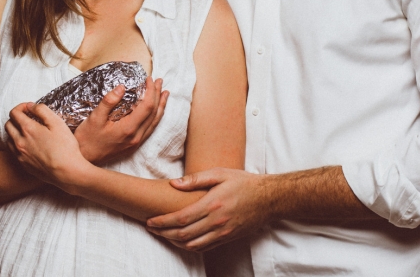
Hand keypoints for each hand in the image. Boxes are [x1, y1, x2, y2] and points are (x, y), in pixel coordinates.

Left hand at [5, 102, 89, 187]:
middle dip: (16, 118)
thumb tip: (31, 106)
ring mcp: (20, 155)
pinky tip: (28, 144)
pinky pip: (13, 151)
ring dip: (14, 131)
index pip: (14, 113)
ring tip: (26, 131)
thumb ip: (42, 110)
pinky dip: (16, 144)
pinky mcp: (23, 165)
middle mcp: (20, 142)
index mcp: (27, 129)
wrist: (67, 172)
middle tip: (27, 118)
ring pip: (8, 138)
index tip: (29, 108)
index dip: (21, 107)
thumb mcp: (57, 122)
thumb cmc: (65, 147)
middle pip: (8, 124)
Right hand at [74, 77, 168, 163]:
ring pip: (155, 122)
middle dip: (158, 95)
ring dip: (161, 106)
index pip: (147, 106)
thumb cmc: (87, 138)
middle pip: (154, 113)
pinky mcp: (134, 145)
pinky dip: (155, 116)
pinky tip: (155, 111)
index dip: (151, 91)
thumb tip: (122, 87)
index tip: (149, 79)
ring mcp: (136, 142)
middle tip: (159, 81)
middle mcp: (136, 137)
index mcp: (128, 129)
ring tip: (164, 93)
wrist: (84, 158)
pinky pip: (150, 128)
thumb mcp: (94, 117)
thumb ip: (109, 101)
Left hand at [145, 168, 269, 251]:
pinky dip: (189, 247)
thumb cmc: (243, 182)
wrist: (269, 198)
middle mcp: (217, 221)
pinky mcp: (227, 238)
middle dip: (163, 233)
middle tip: (151, 228)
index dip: (163, 222)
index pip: (181, 218)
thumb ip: (196, 179)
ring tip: (163, 234)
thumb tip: (174, 183)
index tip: (150, 221)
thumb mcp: (220, 173)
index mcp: (212, 204)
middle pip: (183, 234)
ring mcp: (223, 232)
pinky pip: (204, 247)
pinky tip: (181, 240)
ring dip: (174, 242)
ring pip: (192, 245)